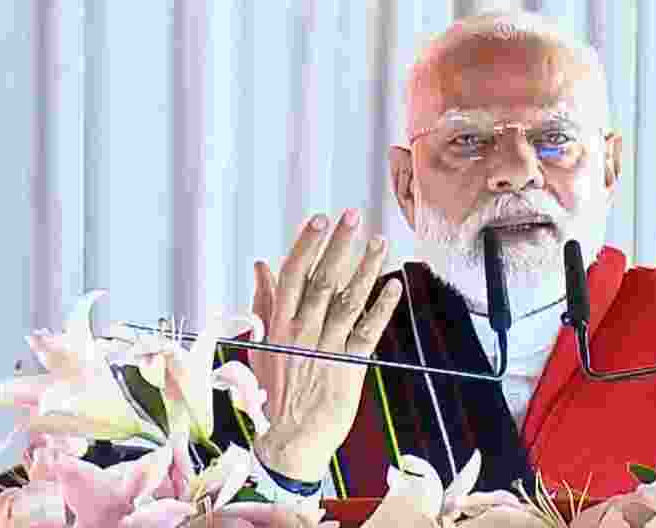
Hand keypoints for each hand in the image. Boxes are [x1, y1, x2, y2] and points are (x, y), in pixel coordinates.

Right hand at [248, 209, 401, 480]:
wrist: (289, 439)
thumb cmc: (274, 389)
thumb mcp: (260, 343)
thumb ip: (263, 301)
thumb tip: (261, 264)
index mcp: (278, 323)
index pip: (293, 274)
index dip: (307, 244)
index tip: (321, 219)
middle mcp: (302, 331)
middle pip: (323, 279)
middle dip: (339, 245)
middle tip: (353, 216)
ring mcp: (327, 348)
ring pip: (348, 300)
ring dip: (366, 268)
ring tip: (380, 241)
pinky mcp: (350, 366)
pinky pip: (368, 330)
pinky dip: (382, 307)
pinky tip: (395, 285)